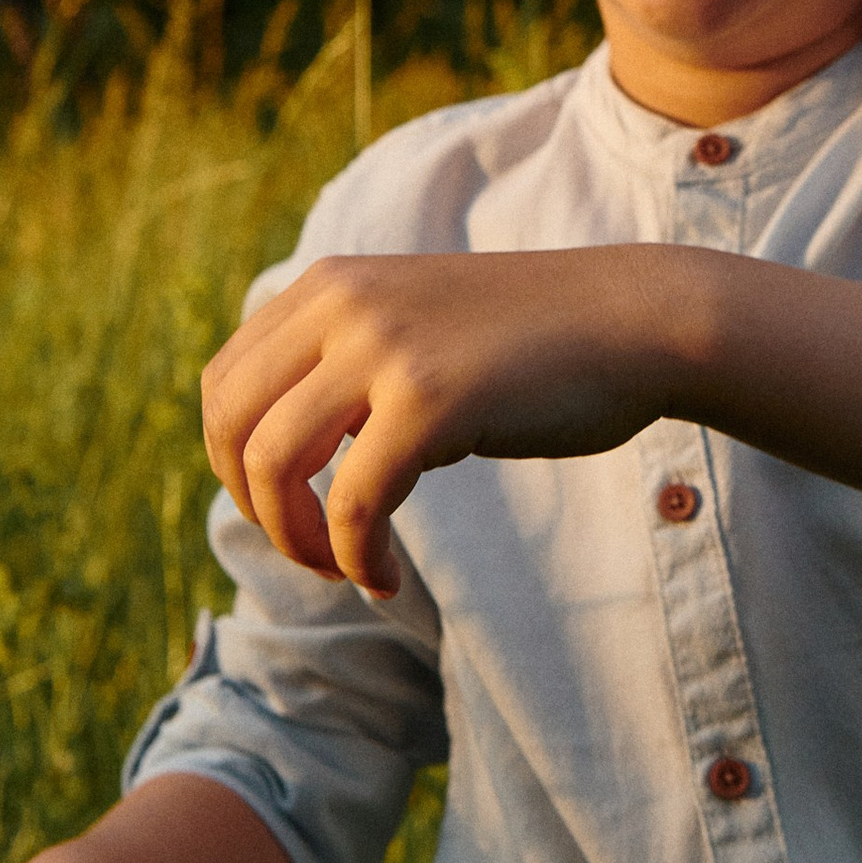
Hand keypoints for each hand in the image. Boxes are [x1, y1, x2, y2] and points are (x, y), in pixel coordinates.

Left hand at [203, 248, 682, 595]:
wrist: (637, 322)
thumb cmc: (536, 343)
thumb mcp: (417, 328)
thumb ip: (347, 369)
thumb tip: (278, 460)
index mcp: (331, 283)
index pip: (224, 383)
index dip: (235, 466)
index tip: (290, 510)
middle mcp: (342, 302)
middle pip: (230, 426)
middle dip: (255, 508)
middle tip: (313, 550)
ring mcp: (383, 345)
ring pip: (272, 465)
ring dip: (298, 541)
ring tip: (347, 568)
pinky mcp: (429, 397)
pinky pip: (351, 503)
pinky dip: (356, 558)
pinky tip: (385, 578)